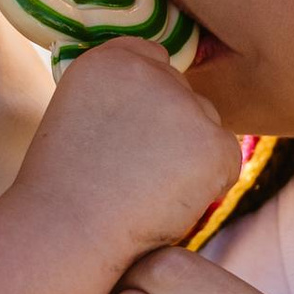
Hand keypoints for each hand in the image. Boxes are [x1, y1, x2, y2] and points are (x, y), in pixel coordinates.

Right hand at [18, 39, 242, 271]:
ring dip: (189, 156)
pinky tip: (170, 202)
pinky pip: (228, 158)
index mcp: (109, 59)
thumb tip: (164, 110)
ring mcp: (185, 105)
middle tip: (132, 173)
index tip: (128, 137)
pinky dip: (210, 184)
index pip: (153, 61)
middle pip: (183, 94)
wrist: (66, 233)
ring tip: (145, 191)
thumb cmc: (65, 192)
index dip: (146, 102)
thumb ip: (120, 98)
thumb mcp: (76, 119)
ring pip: (206, 125)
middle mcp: (150, 71)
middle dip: (170, 130)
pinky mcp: (213, 142)